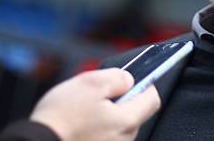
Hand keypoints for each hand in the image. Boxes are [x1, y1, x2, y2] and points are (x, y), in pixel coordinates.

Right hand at [30, 68, 160, 140]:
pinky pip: (104, 138)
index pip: (153, 99)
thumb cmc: (61, 118)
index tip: (134, 79)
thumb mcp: (90, 83)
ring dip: (105, 117)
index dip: (145, 84)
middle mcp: (125, 140)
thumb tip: (128, 80)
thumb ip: (116, 78)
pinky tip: (78, 127)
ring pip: (117, 127)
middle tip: (95, 96)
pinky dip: (95, 130)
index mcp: (127, 120)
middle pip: (134, 113)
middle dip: (120, 101)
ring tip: (81, 113)